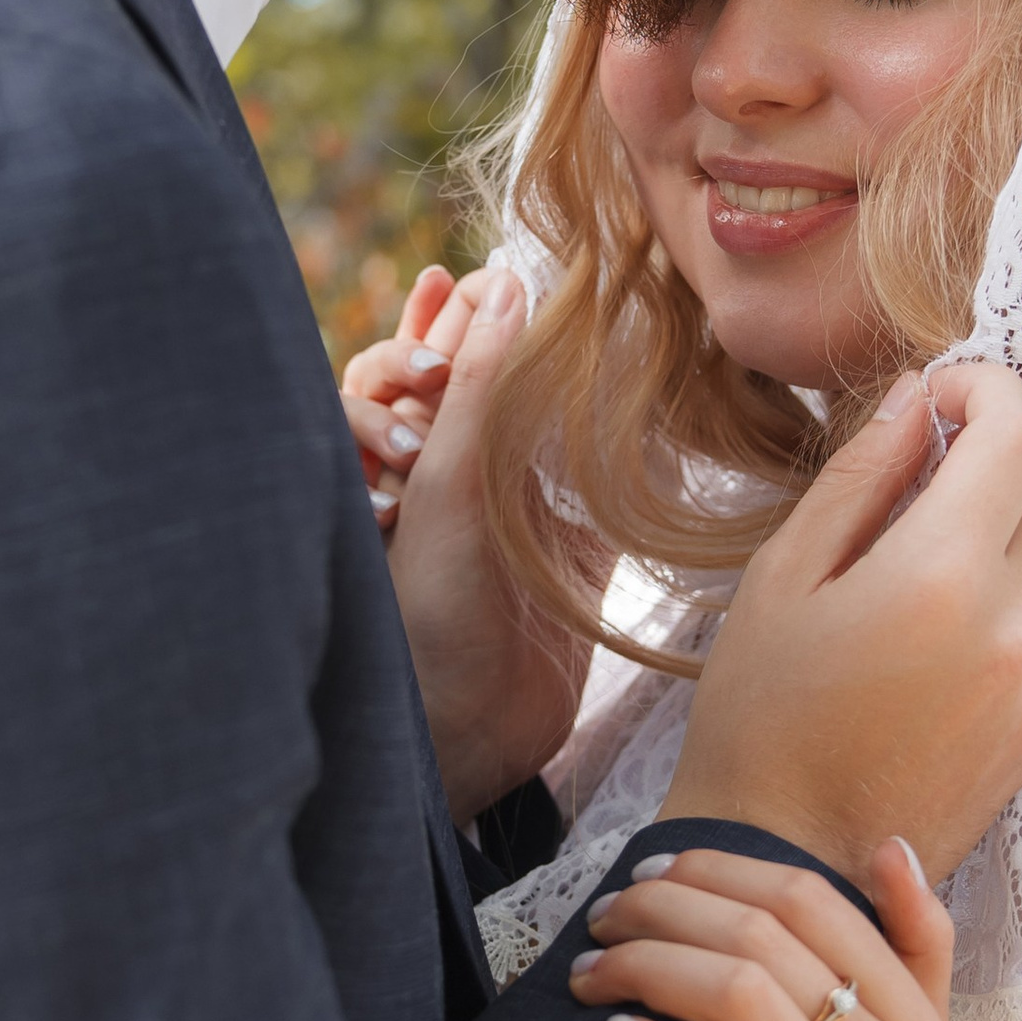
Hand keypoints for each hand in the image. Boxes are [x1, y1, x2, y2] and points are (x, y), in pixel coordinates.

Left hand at [340, 260, 600, 826]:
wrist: (475, 734)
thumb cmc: (433, 616)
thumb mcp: (446, 489)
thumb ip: (477, 390)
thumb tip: (503, 286)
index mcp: (393, 460)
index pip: (401, 364)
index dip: (429, 332)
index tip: (467, 325)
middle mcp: (445, 477)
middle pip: (466, 377)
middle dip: (486, 334)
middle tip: (517, 306)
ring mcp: (508, 507)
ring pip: (526, 414)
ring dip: (548, 368)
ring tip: (571, 317)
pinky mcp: (567, 543)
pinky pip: (587, 471)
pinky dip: (607, 430)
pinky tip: (628, 387)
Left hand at [569, 840, 1021, 1020]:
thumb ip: (913, 952)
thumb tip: (893, 846)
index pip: (813, 899)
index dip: (723, 869)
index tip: (654, 871)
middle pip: (766, 936)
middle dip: (666, 908)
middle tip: (603, 913)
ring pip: (737, 997)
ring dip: (645, 966)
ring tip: (588, 970)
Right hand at [664, 362, 1021, 883]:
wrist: (788, 865)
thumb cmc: (760, 720)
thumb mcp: (781, 578)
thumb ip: (859, 478)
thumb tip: (915, 399)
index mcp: (940, 577)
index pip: (1021, 433)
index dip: (986, 388)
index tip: (939, 396)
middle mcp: (1015, 626)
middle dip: (1017, 438)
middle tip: (949, 448)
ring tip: (972, 520)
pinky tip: (973, 593)